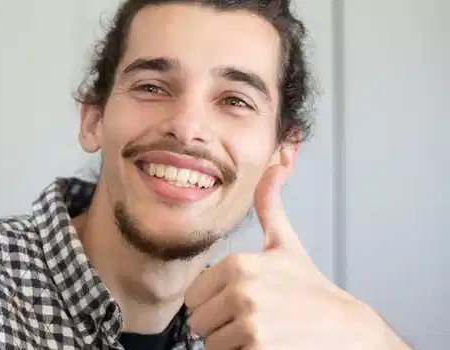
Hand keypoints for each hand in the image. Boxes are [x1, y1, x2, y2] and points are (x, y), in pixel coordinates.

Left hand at [184, 164, 390, 348]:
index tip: (243, 302)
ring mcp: (251, 322)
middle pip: (199, 322)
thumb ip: (270, 204)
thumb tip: (277, 162)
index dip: (214, 305)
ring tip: (263, 332)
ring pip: (211, 343)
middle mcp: (242, 291)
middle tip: (255, 319)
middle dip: (221, 325)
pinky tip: (268, 346)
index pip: (193, 298)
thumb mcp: (285, 244)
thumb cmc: (310, 289)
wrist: (346, 330)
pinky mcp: (258, 349)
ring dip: (232, 343)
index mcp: (239, 264)